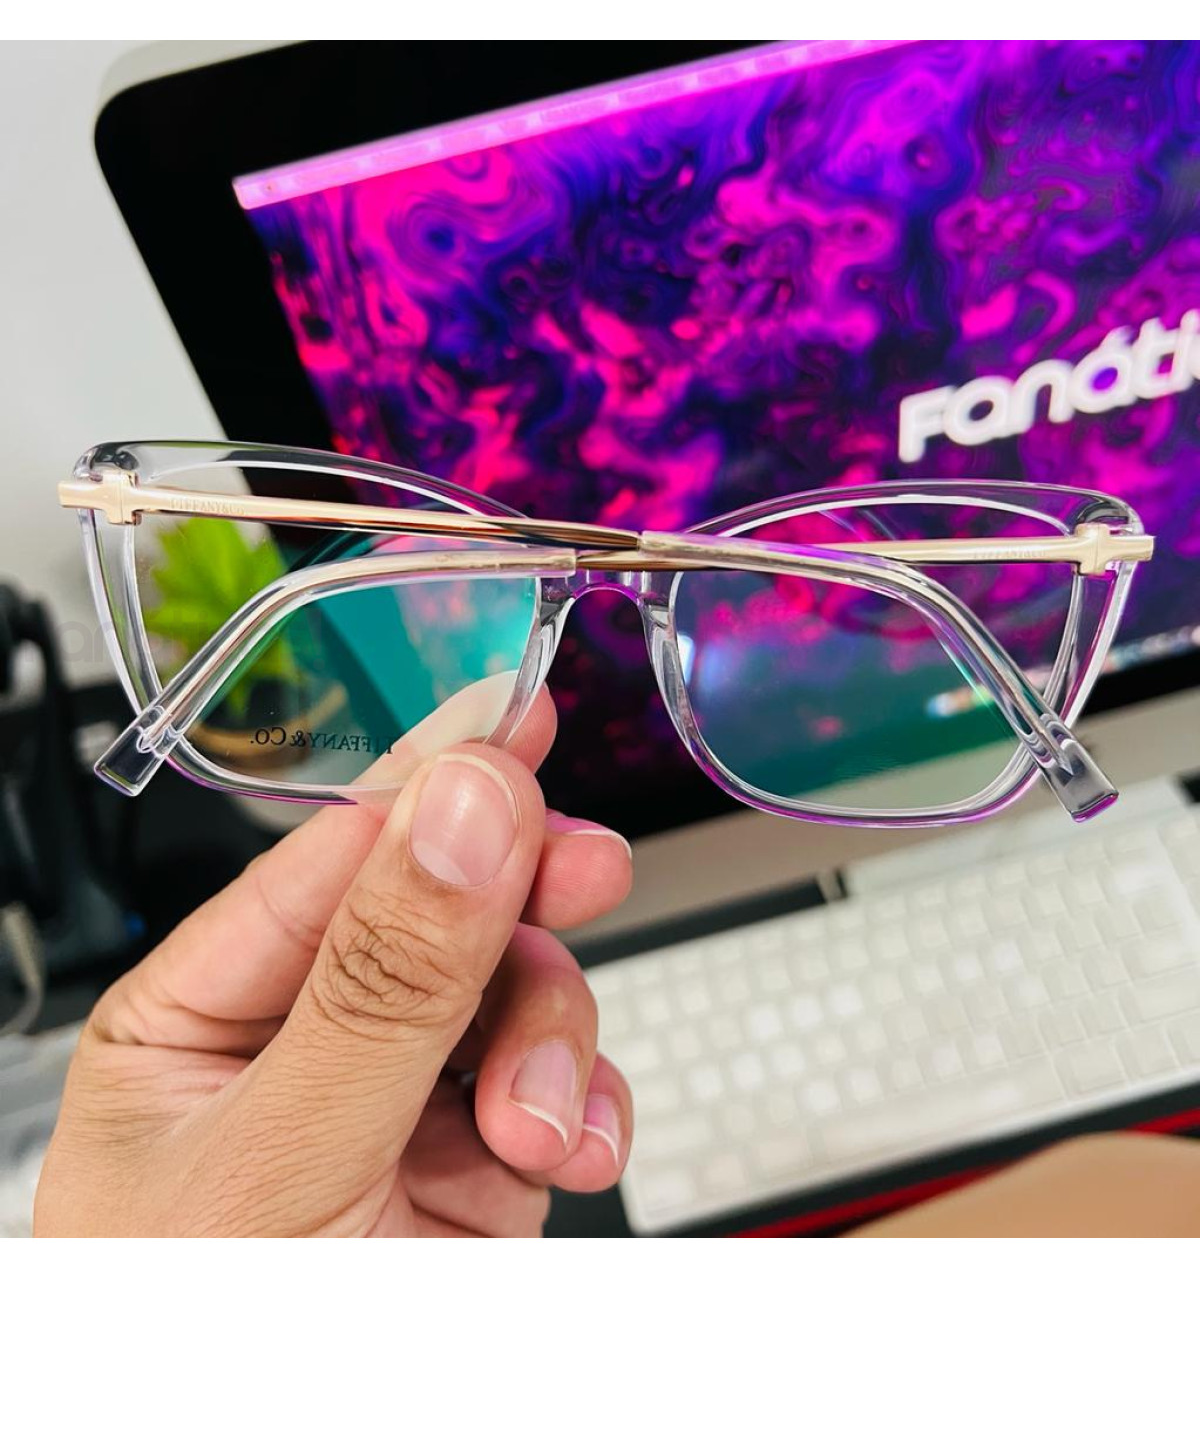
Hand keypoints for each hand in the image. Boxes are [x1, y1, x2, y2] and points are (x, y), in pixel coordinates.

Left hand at [35, 691, 633, 1235]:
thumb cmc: (194, 1354)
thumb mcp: (280, 1159)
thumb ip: (381, 981)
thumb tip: (463, 807)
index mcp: (201, 1016)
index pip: (333, 856)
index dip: (435, 776)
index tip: (525, 712)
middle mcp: (301, 1047)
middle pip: (443, 908)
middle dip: (520, 902)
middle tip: (590, 870)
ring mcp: (395, 1109)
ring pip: (514, 996)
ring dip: (553, 1039)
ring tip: (541, 1121)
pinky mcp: (472, 1176)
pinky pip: (552, 1089)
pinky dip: (582, 1108)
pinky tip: (566, 1150)